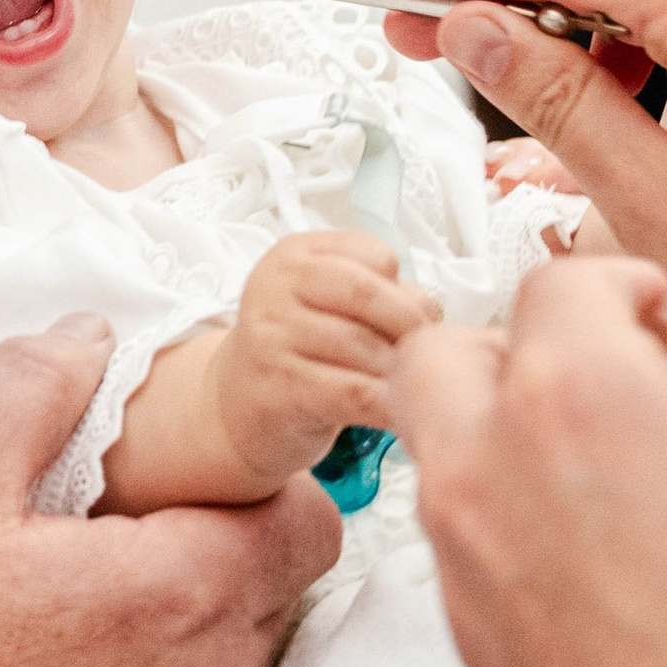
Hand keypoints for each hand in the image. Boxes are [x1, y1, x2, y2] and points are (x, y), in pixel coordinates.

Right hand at [0, 317, 340, 666]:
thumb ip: (28, 391)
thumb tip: (90, 339)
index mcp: (177, 595)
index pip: (309, 520)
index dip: (255, 488)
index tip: (180, 482)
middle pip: (275, 594)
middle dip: (214, 555)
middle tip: (106, 547)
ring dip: (185, 639)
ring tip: (74, 628)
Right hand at [214, 233, 439, 482]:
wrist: (237, 406)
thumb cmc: (296, 351)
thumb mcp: (324, 305)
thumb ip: (374, 294)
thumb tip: (429, 311)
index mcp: (294, 255)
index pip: (373, 254)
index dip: (406, 288)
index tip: (414, 318)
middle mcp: (276, 286)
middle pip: (368, 294)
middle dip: (411, 327)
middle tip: (424, 356)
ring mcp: (272, 334)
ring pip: (364, 348)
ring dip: (400, 372)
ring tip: (408, 386)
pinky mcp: (279, 385)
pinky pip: (354, 393)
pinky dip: (387, 406)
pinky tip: (397, 412)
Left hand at [392, 256, 666, 666]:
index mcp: (577, 408)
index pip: (556, 290)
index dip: (615, 289)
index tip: (659, 312)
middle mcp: (491, 475)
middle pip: (442, 354)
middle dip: (512, 346)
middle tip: (604, 375)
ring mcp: (465, 567)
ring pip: (436, 454)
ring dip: (496, 434)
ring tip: (606, 470)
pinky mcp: (468, 649)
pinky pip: (456, 548)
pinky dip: (502, 524)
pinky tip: (593, 559)